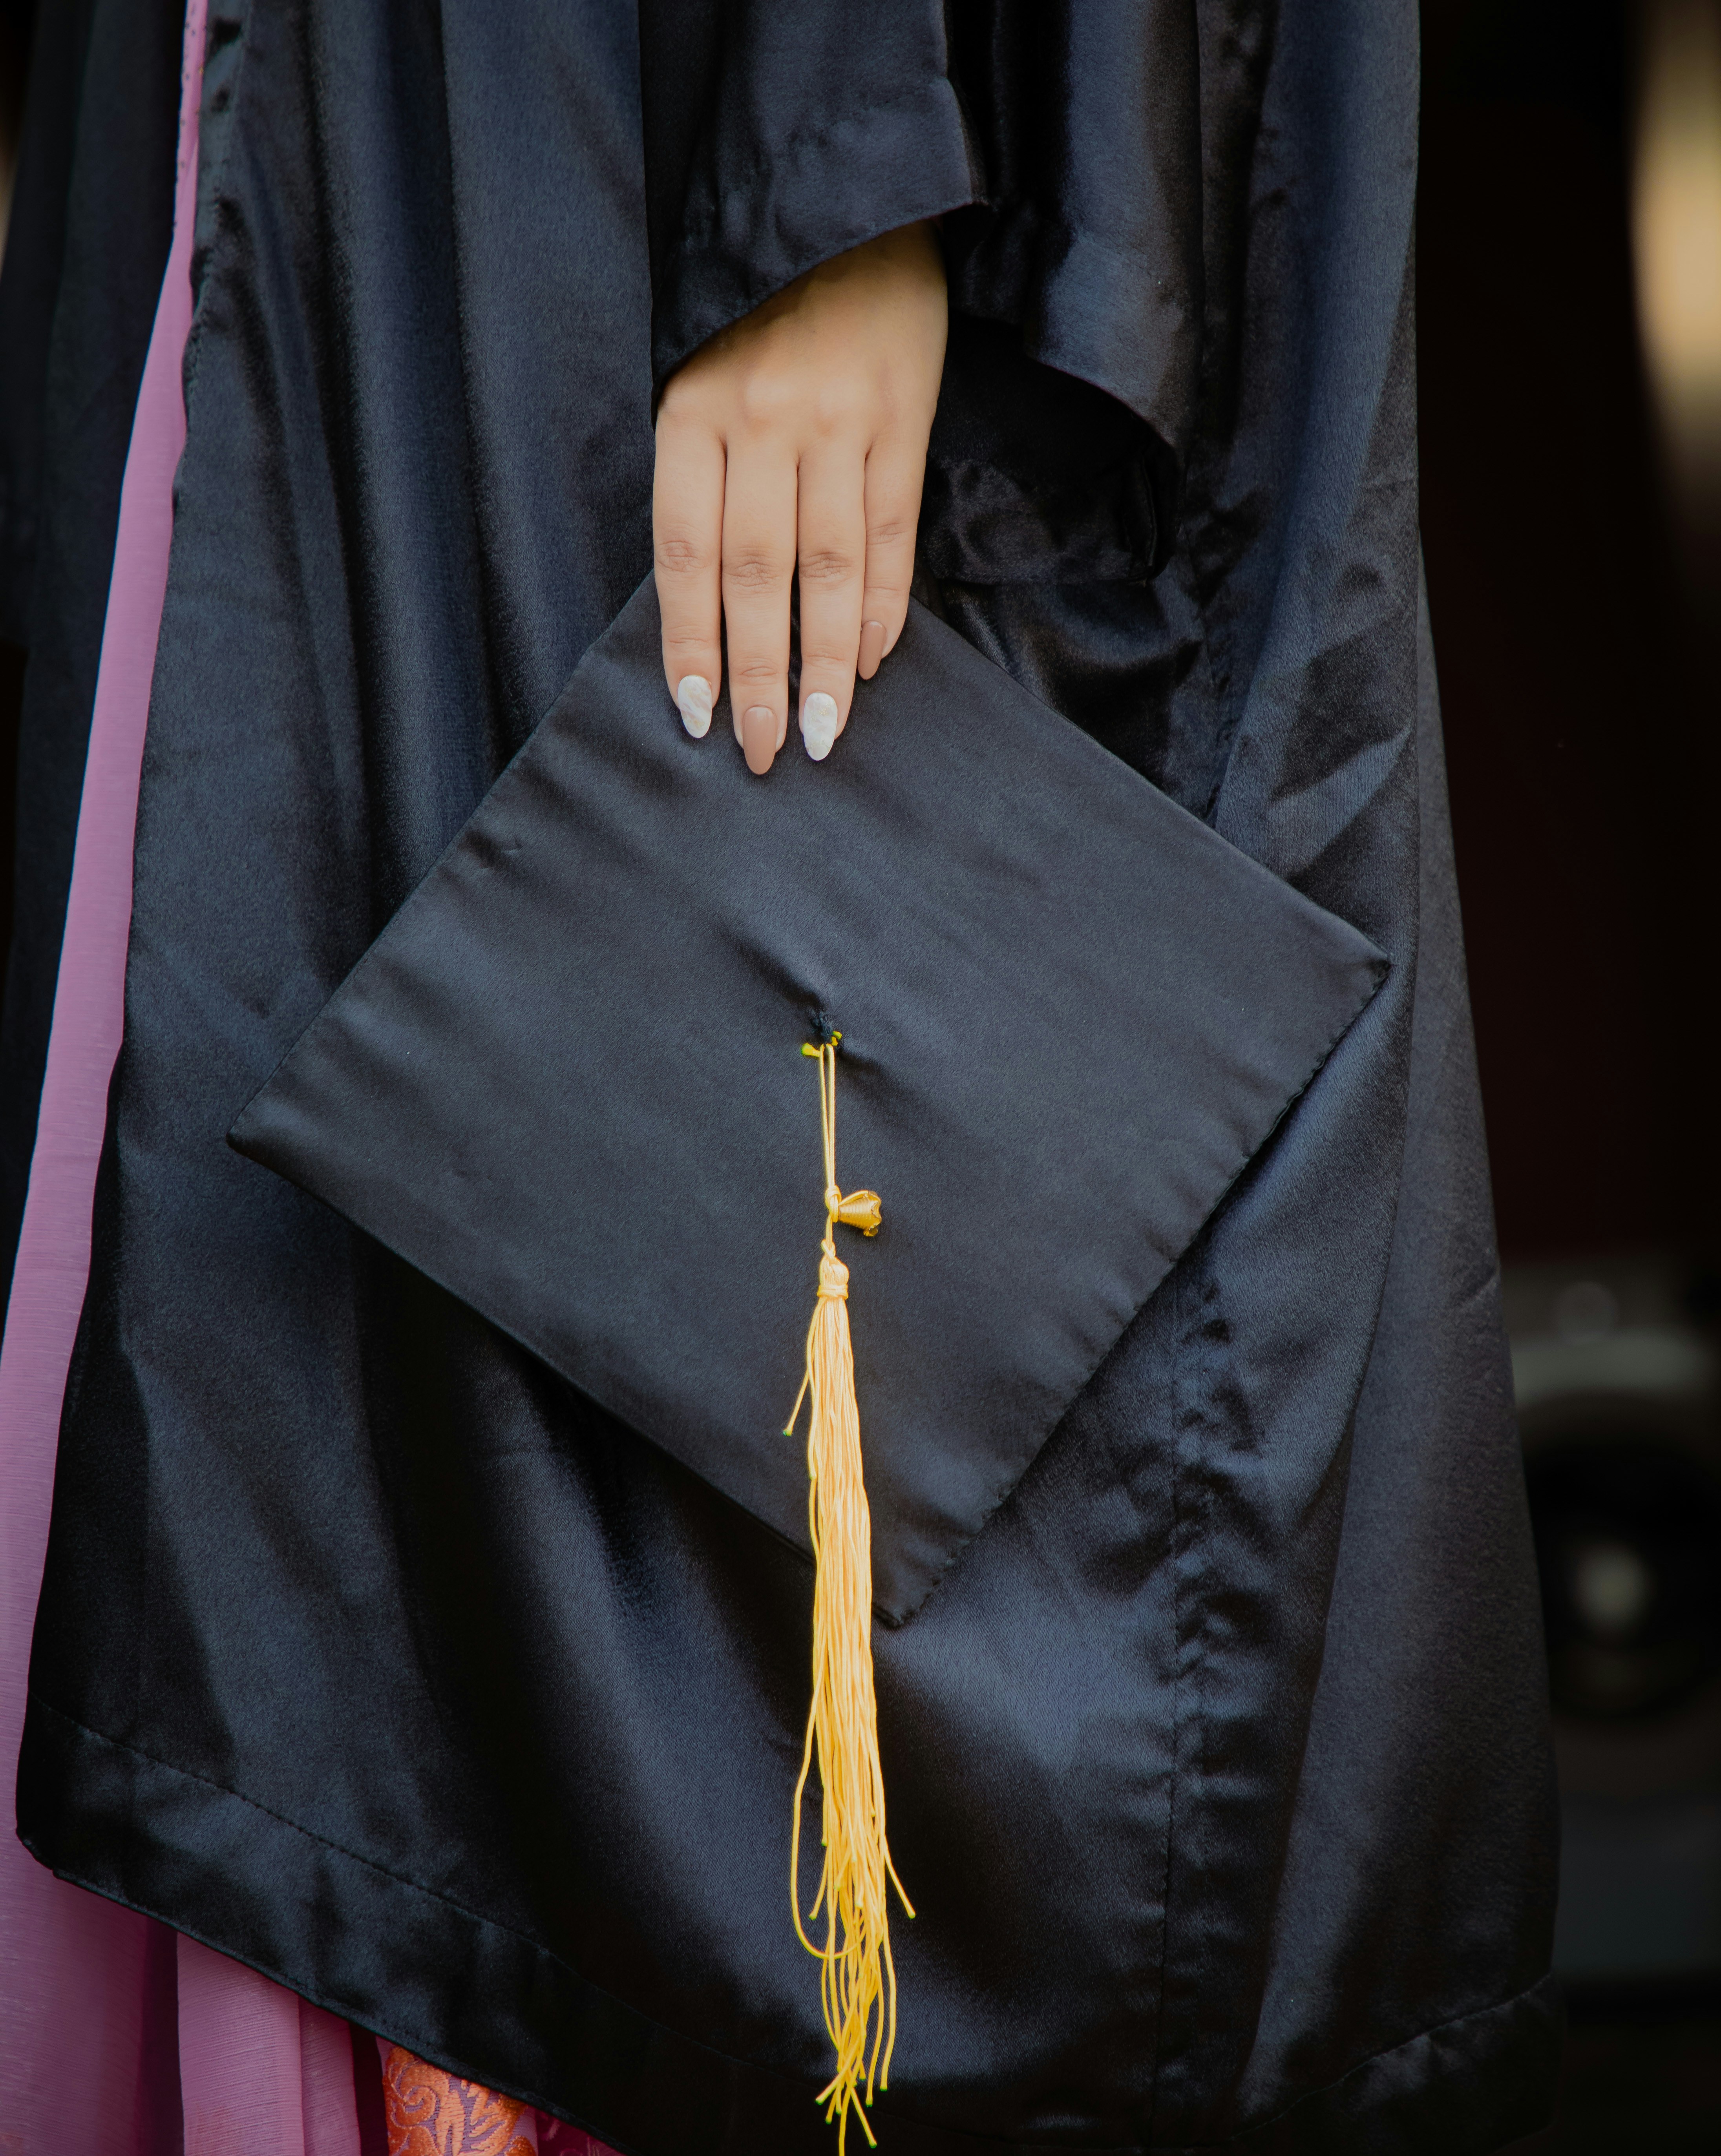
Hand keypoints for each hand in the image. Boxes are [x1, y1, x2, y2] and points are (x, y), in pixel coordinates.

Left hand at [652, 222, 947, 773]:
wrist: (842, 207)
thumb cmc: (757, 310)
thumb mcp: (700, 378)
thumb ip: (703, 479)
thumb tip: (712, 605)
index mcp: (694, 413)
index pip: (685, 555)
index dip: (692, 646)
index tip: (699, 718)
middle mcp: (763, 421)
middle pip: (758, 576)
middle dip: (758, 677)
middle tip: (761, 753)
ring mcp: (836, 421)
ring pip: (829, 567)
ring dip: (823, 664)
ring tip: (820, 734)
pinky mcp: (901, 419)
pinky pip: (891, 531)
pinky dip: (880, 605)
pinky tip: (867, 660)